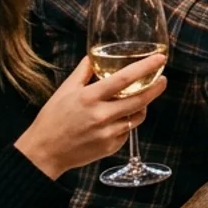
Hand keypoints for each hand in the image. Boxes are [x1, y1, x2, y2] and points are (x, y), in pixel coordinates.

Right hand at [15, 55, 167, 179]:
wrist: (44, 152)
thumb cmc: (53, 119)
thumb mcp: (65, 90)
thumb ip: (83, 72)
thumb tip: (94, 55)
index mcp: (89, 97)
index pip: (124, 79)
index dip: (145, 67)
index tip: (159, 59)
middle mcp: (101, 115)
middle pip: (139, 99)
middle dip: (155, 87)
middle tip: (162, 79)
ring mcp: (108, 133)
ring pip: (137, 116)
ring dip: (142, 107)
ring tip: (139, 99)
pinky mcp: (111, 147)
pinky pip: (127, 131)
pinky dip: (127, 123)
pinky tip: (118, 119)